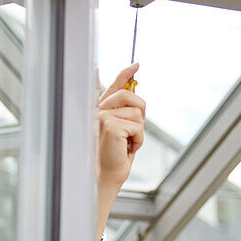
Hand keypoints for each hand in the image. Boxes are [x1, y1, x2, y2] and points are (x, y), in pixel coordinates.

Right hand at [97, 63, 145, 189]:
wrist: (107, 175)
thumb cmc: (115, 156)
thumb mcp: (123, 130)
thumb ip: (127, 113)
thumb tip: (137, 96)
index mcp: (102, 110)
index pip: (115, 86)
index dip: (125, 74)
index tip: (136, 65)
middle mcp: (100, 111)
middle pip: (130, 95)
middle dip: (140, 111)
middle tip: (135, 130)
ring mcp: (103, 117)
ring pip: (138, 113)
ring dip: (139, 132)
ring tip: (126, 144)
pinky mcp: (111, 126)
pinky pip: (138, 127)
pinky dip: (138, 141)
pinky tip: (127, 148)